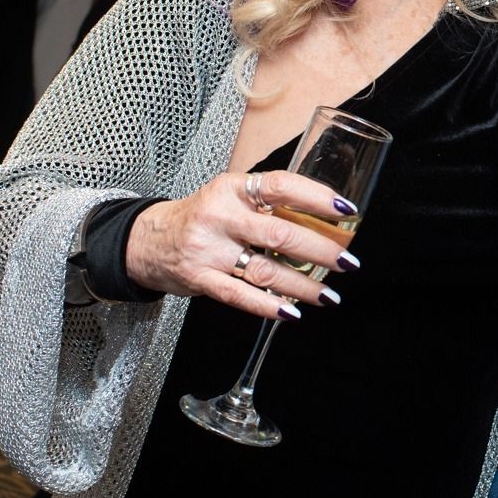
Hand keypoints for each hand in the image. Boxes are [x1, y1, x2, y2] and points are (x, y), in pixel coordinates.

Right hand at [124, 171, 357, 320]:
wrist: (150, 239)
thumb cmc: (203, 216)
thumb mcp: (231, 196)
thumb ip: (268, 204)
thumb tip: (324, 220)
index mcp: (232, 188)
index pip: (279, 186)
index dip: (315, 197)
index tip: (345, 211)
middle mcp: (219, 216)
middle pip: (279, 234)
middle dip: (320, 250)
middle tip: (347, 262)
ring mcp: (207, 249)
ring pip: (264, 270)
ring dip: (303, 286)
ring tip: (329, 294)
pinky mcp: (200, 278)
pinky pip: (240, 295)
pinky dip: (269, 306)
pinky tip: (291, 311)